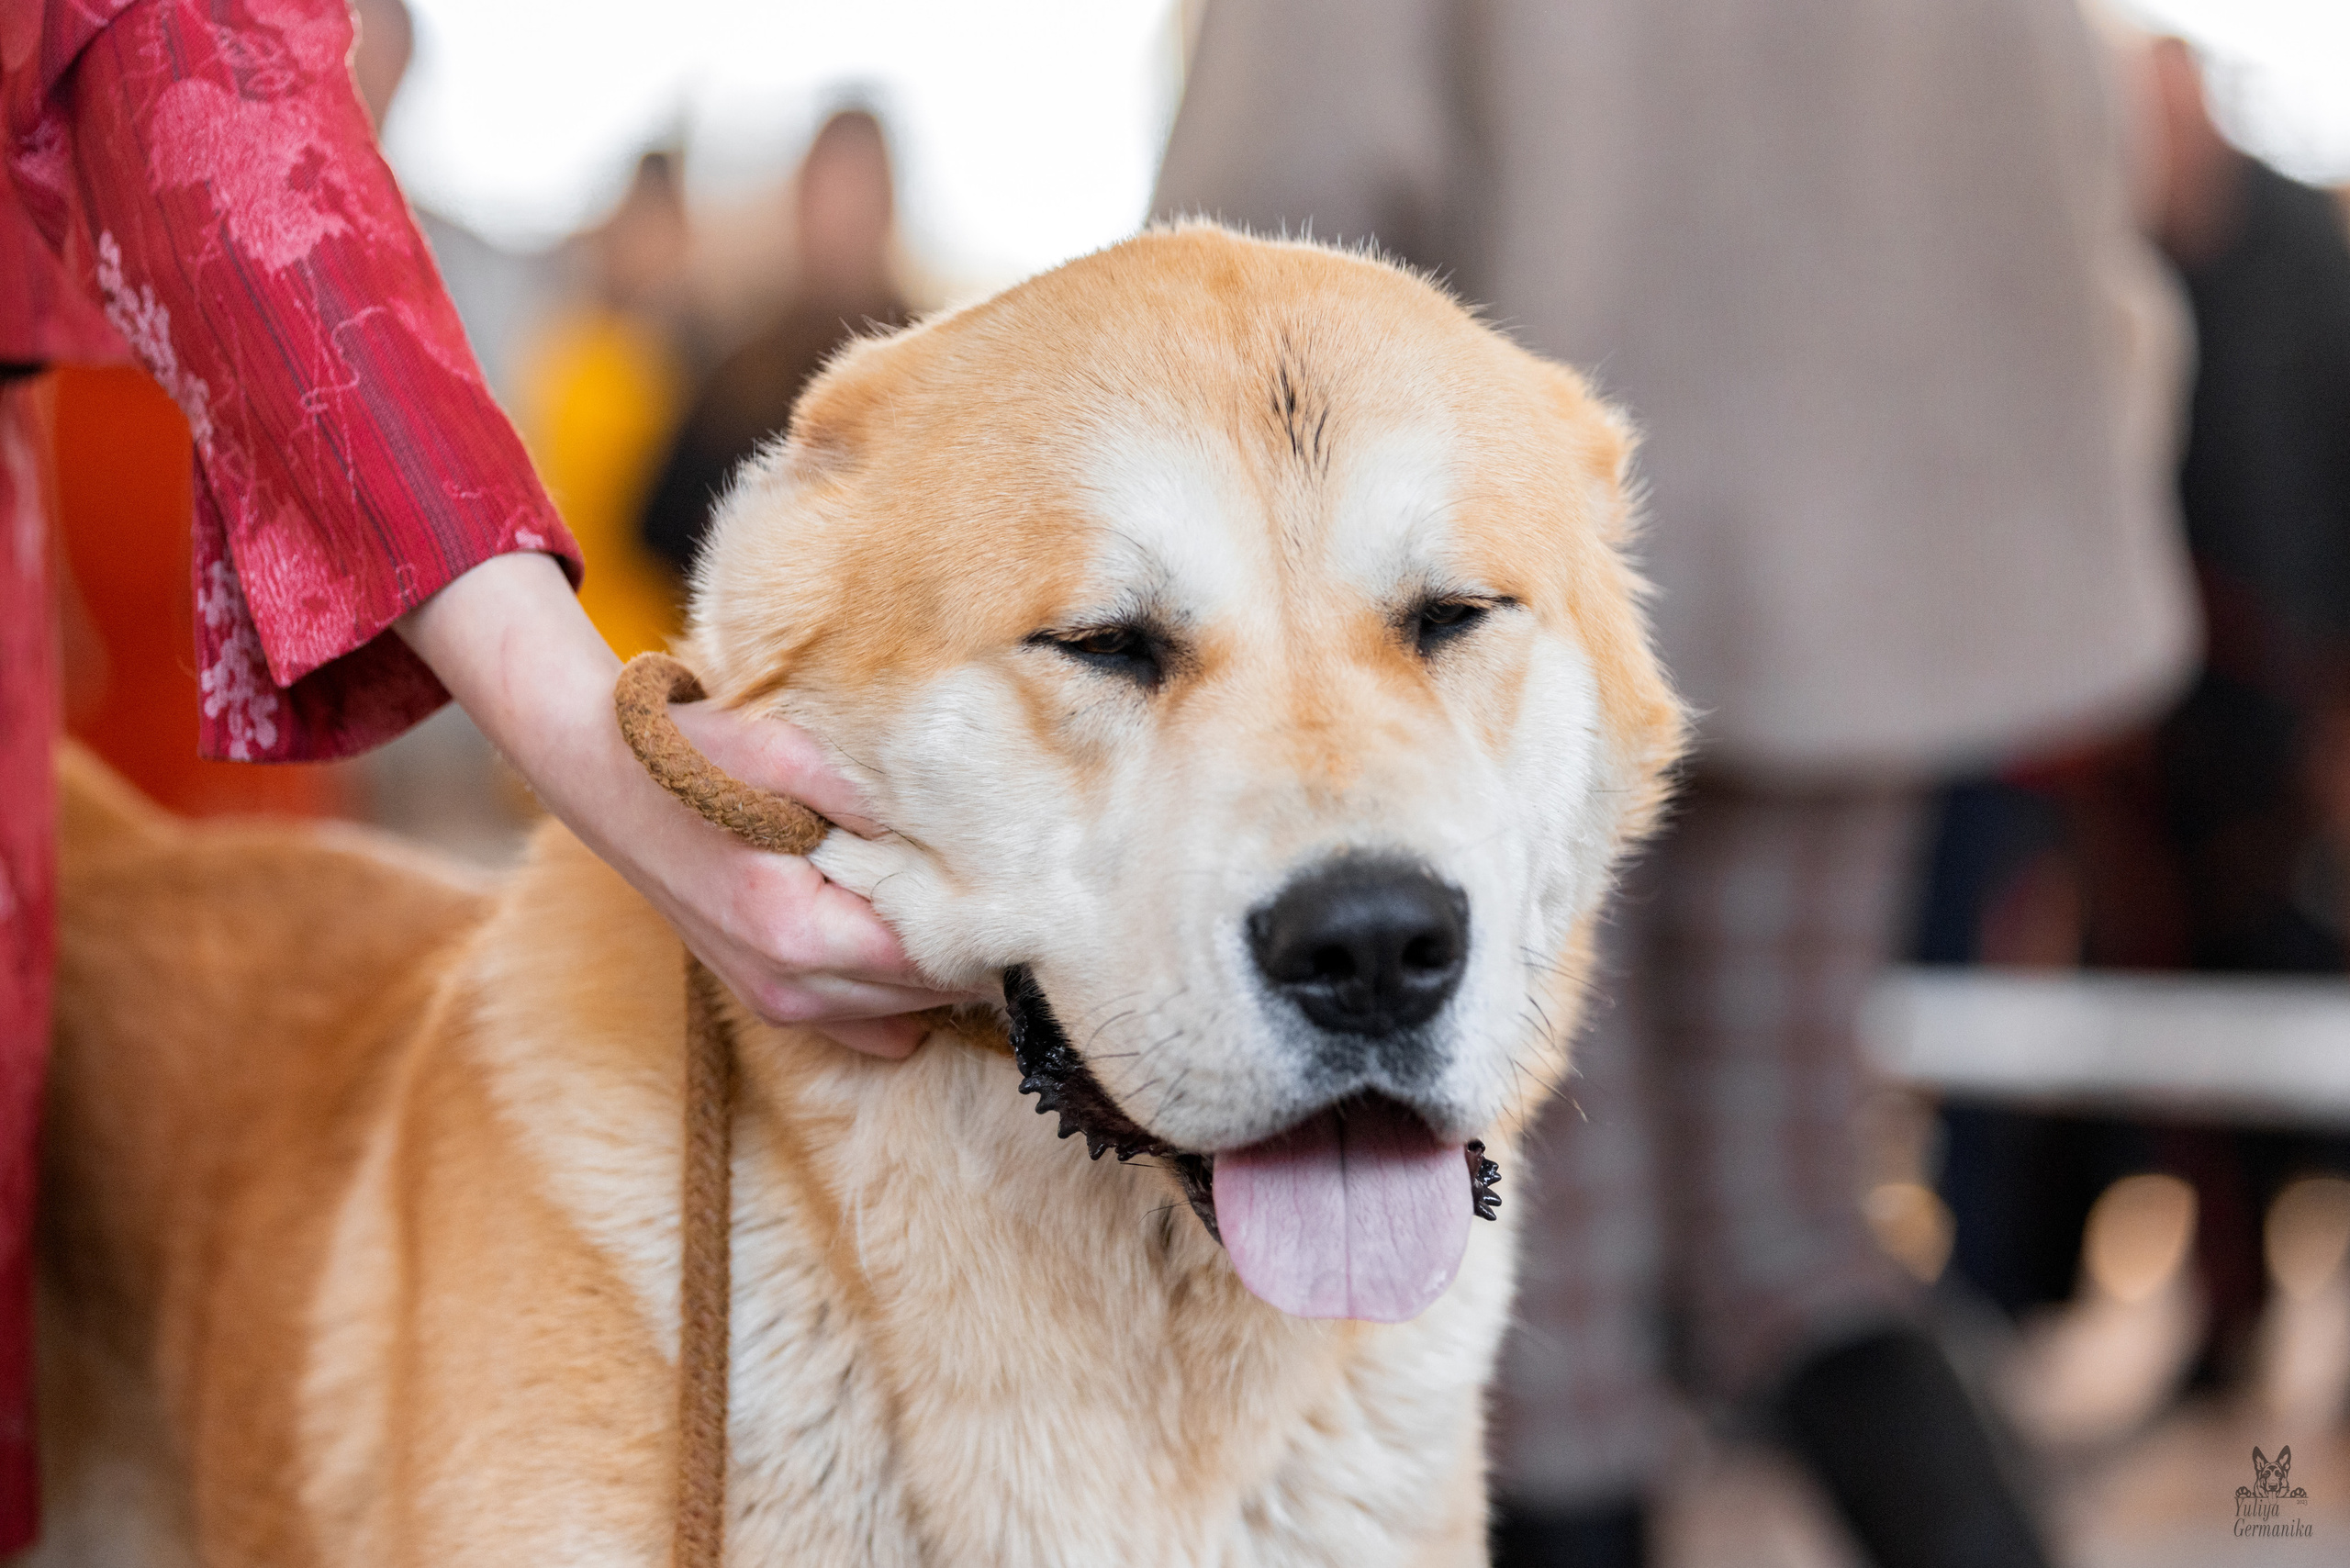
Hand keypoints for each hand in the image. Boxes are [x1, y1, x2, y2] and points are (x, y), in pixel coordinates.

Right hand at [394, 552, 965, 1057]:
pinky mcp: (767, 998)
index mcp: (797, 930)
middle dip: (973, 953)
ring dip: (938, 973)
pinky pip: (866, 1024)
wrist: (605, 780)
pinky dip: (900, 993)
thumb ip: (873, 799)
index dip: (988, 926)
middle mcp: (788, 986)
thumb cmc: (697, 757)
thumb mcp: (790, 752)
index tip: (1031, 892)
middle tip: (1021, 901)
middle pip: (926, 995)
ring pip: (901, 1014)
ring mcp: (775, 1002)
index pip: (933, 958)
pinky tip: (919, 942)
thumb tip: (958, 837)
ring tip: (972, 913)